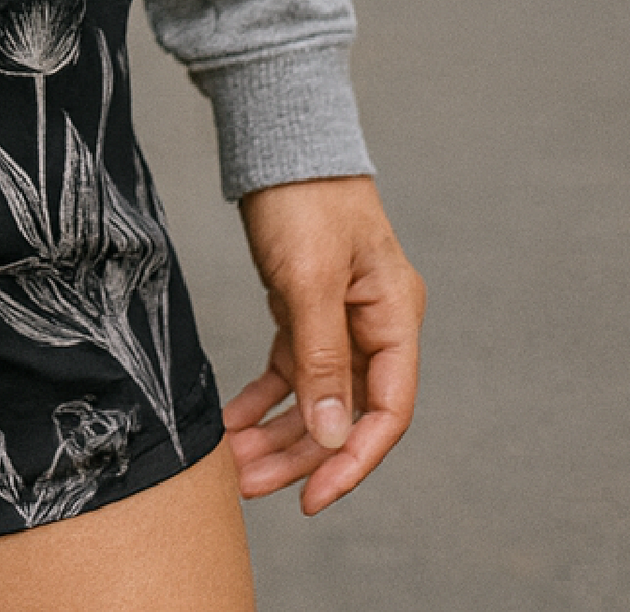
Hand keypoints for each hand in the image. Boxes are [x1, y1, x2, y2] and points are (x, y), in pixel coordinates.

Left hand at [221, 174, 423, 515]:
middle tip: (250, 484)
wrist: (277, 133)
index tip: (313, 496)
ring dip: (278, 433)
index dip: (352, 459)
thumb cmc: (303, 194)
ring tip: (234, 464)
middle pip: (346, 412)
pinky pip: (291, 370)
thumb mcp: (311, 277)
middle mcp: (374, 324)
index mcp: (395, 316)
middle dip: (300, 454)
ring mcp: (341, 317)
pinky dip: (263, 398)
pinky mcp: (306, 307)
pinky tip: (234, 422)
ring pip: (315, 397)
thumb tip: (335, 433)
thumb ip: (323, 356)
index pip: (387, 410)